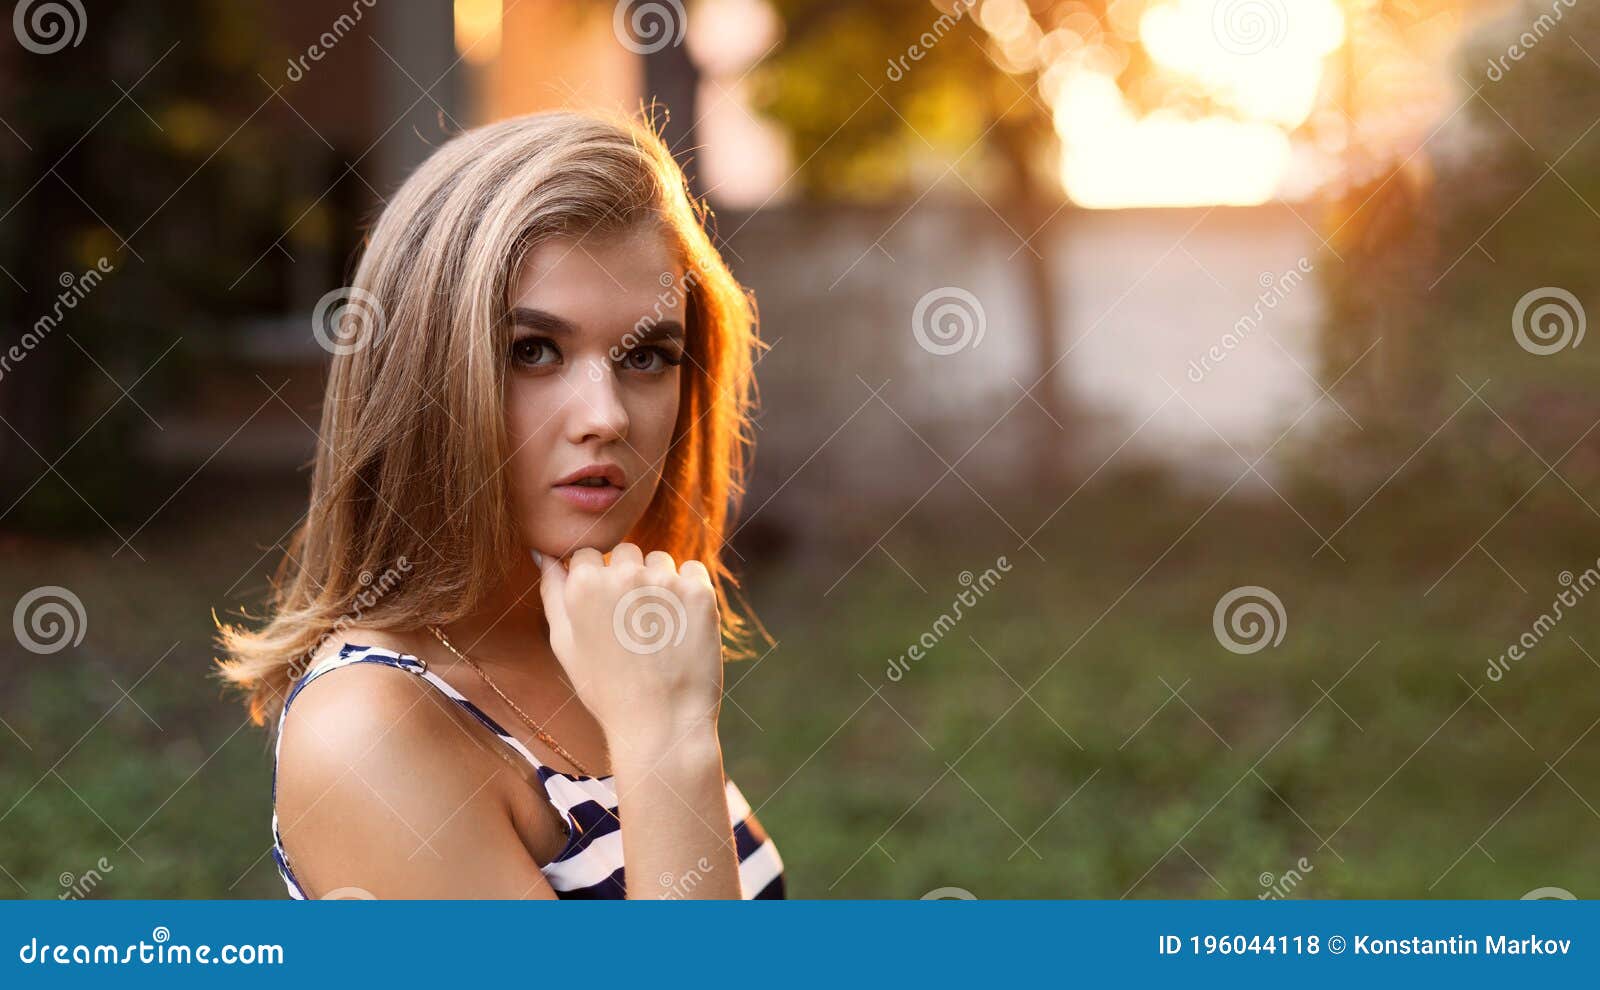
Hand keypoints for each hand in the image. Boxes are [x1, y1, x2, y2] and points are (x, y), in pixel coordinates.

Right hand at [536, 543, 723, 758]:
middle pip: (625, 552)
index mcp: (583, 584)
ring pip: (659, 560)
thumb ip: (552, 591)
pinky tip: (681, 626)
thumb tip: (543, 553)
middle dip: (627, 577)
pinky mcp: (699, 591)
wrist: (661, 723)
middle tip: (632, 623)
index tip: (605, 611)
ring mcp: (664, 581)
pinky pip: (692, 570)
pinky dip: (688, 592)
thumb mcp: (565, 644)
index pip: (587, 554)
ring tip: (657, 630)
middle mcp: (623, 574)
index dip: (596, 581)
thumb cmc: (606, 688)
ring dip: (659, 583)